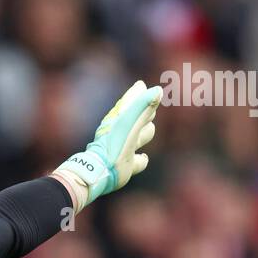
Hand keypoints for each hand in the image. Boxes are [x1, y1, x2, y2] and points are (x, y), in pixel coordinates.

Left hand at [56, 80, 161, 211]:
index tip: (139, 86)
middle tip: (149, 110)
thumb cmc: (113, 144)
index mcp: (122, 118)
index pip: (133, 100)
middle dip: (145, 113)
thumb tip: (158, 90)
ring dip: (145, 133)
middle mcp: (123, 132)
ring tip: (145, 131)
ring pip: (142, 137)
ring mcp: (125, 148)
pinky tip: (142, 158)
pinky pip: (138, 162)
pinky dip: (142, 160)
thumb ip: (143, 106)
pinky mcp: (126, 166)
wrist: (100, 171)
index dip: (138, 94)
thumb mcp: (129, 122)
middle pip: (140, 117)